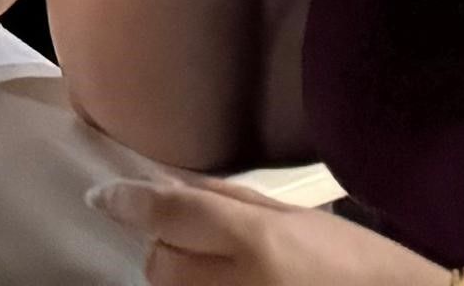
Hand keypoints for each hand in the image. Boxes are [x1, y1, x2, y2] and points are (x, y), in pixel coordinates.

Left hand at [91, 166, 461, 283]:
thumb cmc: (359, 264)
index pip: (173, 214)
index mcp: (257, 244)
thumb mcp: (299, 218)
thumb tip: (171, 187)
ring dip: (181, 282)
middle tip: (194, 241)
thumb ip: (232, 203)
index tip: (104, 198)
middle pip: (162, 265)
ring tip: (220, 272)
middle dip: (166, 248)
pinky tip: (225, 284)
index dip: (131, 202)